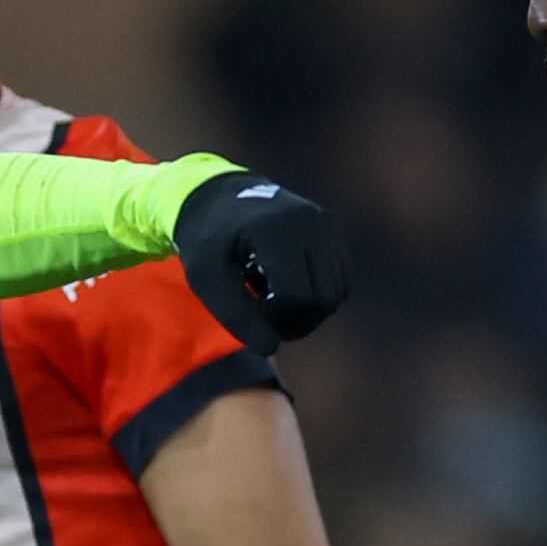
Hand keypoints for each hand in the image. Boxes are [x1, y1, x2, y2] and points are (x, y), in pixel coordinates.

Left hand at [172, 171, 352, 345]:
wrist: (218, 197)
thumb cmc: (208, 241)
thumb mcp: (207, 279)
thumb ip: (235, 315)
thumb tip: (271, 349)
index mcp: (276, 231)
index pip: (295, 297)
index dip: (273, 317)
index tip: (249, 307)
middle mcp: (311, 224)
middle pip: (324, 300)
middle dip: (296, 319)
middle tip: (261, 309)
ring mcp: (327, 225)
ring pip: (337, 293)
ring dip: (306, 307)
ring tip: (271, 290)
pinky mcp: (333, 230)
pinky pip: (339, 279)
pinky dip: (316, 291)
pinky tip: (285, 279)